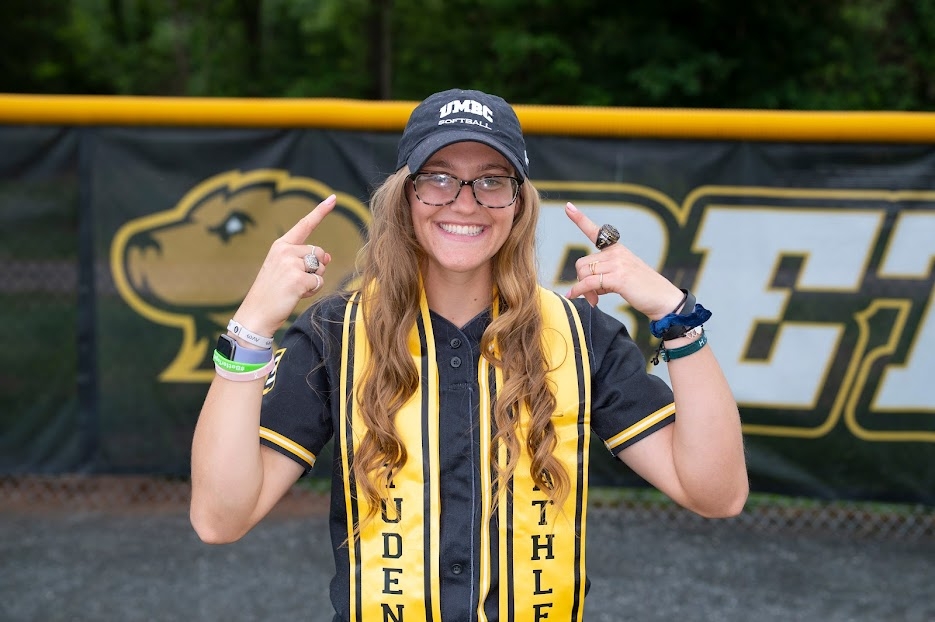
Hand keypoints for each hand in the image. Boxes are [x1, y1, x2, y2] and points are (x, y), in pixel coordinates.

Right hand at [232, 194, 336, 337]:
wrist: (255, 315)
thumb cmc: (271, 293)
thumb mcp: (286, 271)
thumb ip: (305, 260)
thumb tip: (329, 257)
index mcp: (280, 245)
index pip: (304, 225)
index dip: (320, 211)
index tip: (332, 198)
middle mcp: (285, 250)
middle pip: (319, 253)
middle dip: (315, 269)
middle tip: (294, 282)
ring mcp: (291, 264)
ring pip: (320, 269)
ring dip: (313, 281)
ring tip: (293, 289)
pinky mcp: (298, 279)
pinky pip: (319, 283)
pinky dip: (312, 292)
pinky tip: (295, 295)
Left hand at [564, 201, 682, 319]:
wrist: (663, 298)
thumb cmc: (642, 289)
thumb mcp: (621, 275)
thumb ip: (603, 275)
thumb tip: (582, 287)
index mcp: (616, 249)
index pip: (595, 231)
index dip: (580, 219)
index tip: (568, 206)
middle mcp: (616, 253)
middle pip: (582, 264)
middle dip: (582, 281)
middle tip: (591, 295)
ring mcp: (617, 264)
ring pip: (583, 273)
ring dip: (584, 290)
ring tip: (596, 298)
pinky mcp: (618, 278)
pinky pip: (588, 283)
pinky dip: (579, 292)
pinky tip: (578, 298)